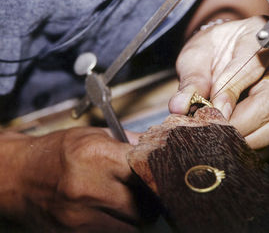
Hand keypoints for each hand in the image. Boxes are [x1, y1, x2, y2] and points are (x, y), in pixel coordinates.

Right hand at [0, 127, 149, 231]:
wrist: (17, 176)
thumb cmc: (55, 153)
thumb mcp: (92, 136)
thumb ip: (128, 143)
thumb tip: (156, 148)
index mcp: (97, 156)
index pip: (147, 171)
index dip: (157, 174)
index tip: (160, 175)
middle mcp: (89, 187)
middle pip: (143, 205)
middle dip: (149, 200)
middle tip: (145, 192)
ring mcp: (81, 216)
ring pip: (132, 226)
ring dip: (135, 217)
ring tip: (125, 202)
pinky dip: (119, 226)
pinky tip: (111, 212)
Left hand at [169, 16, 268, 148]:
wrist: (224, 50)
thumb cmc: (213, 49)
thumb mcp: (197, 55)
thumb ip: (192, 80)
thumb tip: (180, 107)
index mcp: (260, 36)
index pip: (251, 66)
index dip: (230, 91)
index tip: (211, 110)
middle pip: (268, 101)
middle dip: (238, 123)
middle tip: (211, 132)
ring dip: (244, 137)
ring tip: (217, 137)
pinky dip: (248, 141)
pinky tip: (227, 139)